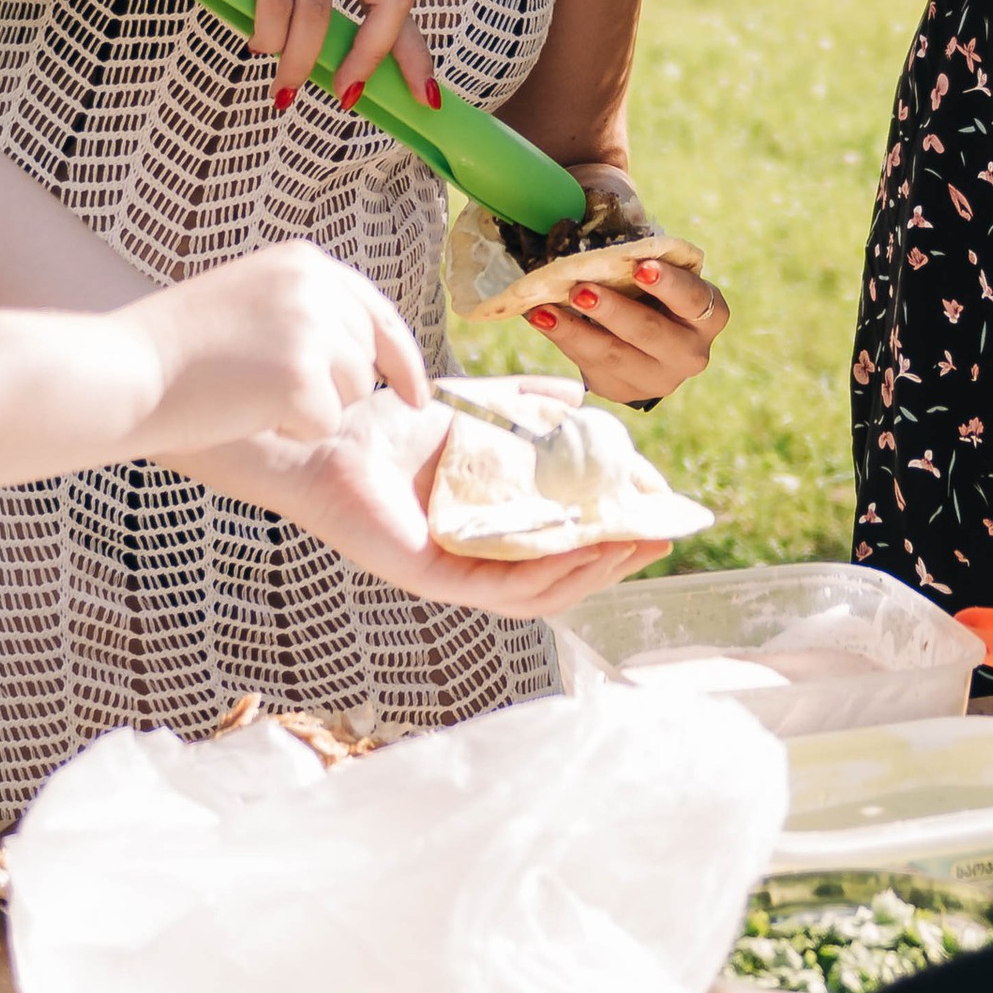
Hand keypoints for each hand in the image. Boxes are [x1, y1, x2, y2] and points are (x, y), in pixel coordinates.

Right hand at [125, 240, 424, 453]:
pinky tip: (245, 409)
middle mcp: (317, 287)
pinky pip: (324, 425)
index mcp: (305, 261)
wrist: (125, 370)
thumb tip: (365, 351)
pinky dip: (290, 430)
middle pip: (368, 359)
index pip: (377, 312)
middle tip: (266, 389)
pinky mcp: (304, 378)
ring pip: (353, 395)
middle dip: (336, 388)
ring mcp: (313, 330)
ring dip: (309, 408)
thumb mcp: (250, 300)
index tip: (418, 398)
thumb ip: (305, 310)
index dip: (402, 359)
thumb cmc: (175, 348)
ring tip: (247, 391)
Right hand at [146, 0, 437, 114]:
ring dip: (301, 59)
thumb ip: (317, 0)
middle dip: (371, 56)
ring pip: (319, 9)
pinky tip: (261, 46)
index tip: (424, 94)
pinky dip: (270, 33)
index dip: (414, 50)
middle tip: (347, 95)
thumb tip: (336, 72)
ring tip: (285, 86)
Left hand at [191, 388, 672, 610]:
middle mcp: (475, 555)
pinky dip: (547, 573)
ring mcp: (454, 571)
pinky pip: (500, 588)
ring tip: (634, 543)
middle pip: (560, 574)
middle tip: (661, 537)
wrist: (330, 428)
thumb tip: (585, 400)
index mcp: (490, 525)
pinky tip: (582, 547)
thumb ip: (529, 406)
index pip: (563, 540)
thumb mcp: (480, 409)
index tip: (660, 510)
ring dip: (593, 571)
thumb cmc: (392, 421)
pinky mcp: (431, 577)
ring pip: (538, 591)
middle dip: (616, 558)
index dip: (614, 529)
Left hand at [512, 167, 730, 403]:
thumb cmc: (652, 284)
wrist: (644, 334)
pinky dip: (564, 338)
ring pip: (616, 354)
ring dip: (578, 329)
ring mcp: (659, 378)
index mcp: (710, 312)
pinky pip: (591, 366)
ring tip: (546, 307)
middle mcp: (692, 352)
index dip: (668, 284)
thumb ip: (639, 244)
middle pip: (652, 332)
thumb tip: (599, 194)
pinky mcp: (624, 390)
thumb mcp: (658, 265)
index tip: (639, 266)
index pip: (693, 298)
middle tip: (581, 289)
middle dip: (614, 311)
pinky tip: (541, 318)